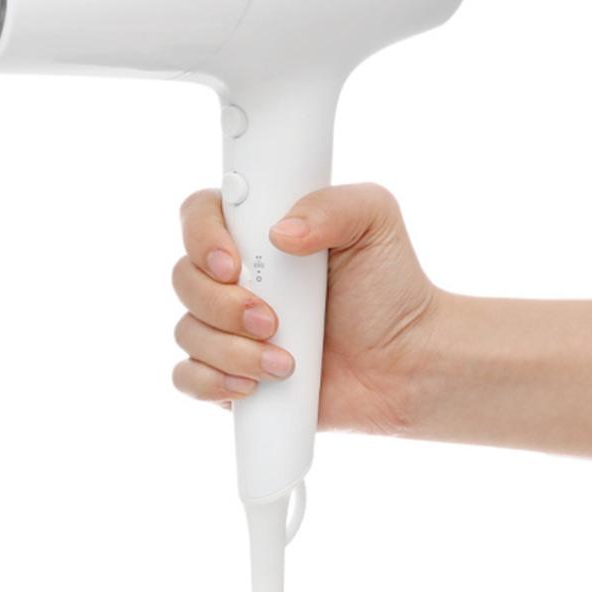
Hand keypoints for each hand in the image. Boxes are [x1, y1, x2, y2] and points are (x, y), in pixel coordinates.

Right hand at [171, 184, 433, 433]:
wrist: (408, 362)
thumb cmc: (390, 286)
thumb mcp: (374, 221)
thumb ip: (331, 205)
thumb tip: (280, 233)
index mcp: (256, 229)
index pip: (199, 214)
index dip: (202, 236)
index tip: (234, 263)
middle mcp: (234, 275)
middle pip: (183, 277)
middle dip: (221, 304)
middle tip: (272, 320)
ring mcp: (228, 326)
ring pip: (186, 331)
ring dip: (231, 350)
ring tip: (284, 363)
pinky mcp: (230, 372)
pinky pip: (187, 377)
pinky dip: (212, 382)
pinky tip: (253, 385)